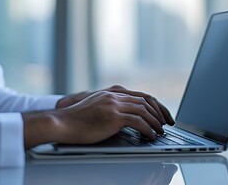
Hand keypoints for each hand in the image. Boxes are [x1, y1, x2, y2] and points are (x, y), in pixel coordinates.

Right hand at [56, 85, 174, 125]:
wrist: (62, 122)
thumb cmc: (76, 120)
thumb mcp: (96, 108)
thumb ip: (111, 108)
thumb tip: (126, 119)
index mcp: (112, 92)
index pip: (140, 95)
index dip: (154, 105)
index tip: (161, 114)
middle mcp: (114, 95)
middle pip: (145, 100)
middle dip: (159, 112)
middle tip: (166, 123)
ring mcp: (114, 104)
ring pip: (143, 110)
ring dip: (155, 122)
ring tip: (160, 132)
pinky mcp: (113, 116)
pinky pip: (137, 122)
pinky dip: (147, 129)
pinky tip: (150, 136)